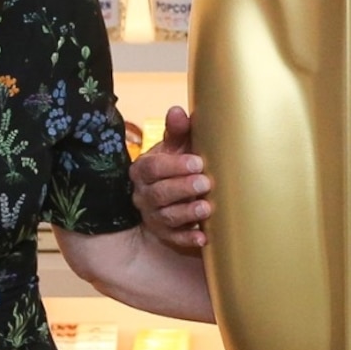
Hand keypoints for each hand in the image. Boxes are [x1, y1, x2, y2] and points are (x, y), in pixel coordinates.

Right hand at [132, 105, 211, 252]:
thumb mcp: (175, 146)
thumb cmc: (176, 163)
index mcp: (143, 170)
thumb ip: (177, 130)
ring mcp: (152, 216)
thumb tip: (178, 110)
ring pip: (166, 216)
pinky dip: (188, 238)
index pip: (153, 168)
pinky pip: (174, 239)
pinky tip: (203, 237)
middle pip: (159, 193)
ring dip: (187, 213)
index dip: (174, 165)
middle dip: (183, 188)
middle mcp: (143, 194)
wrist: (172, 190)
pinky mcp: (164, 234)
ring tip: (207, 207)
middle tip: (206, 182)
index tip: (198, 162)